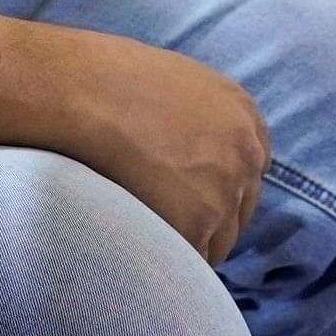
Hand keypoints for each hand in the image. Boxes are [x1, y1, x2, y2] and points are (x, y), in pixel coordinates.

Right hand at [43, 26, 271, 261]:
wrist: (85, 93)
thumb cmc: (110, 77)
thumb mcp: (176, 78)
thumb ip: (199, 114)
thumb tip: (188, 144)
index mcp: (242, 114)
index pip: (250, 167)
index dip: (218, 182)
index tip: (193, 190)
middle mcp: (245, 155)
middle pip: (240, 207)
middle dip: (209, 214)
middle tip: (166, 214)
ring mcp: (224, 193)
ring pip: (221, 240)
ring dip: (193, 240)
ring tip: (152, 233)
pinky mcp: (196, 225)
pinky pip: (192, 258)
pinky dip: (171, 258)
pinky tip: (145, 246)